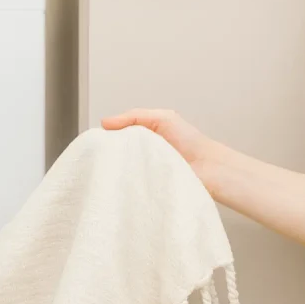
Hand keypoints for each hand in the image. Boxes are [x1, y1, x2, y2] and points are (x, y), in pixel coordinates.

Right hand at [101, 109, 229, 185]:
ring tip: (111, 166)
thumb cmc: (190, 141)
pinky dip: (126, 181)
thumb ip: (134, 116)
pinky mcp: (145, 187)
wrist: (209, 168)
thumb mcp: (161, 118)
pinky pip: (129, 184)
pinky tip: (123, 178)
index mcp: (142, 136)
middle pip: (115, 154)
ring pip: (120, 169)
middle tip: (101, 154)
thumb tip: (105, 122)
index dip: (105, 137)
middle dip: (108, 153)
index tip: (95, 140)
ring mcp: (141, 171)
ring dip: (116, 167)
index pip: (115, 136)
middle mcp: (139, 154)